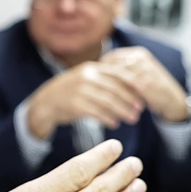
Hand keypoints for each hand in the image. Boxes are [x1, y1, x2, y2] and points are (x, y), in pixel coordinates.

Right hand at [25, 62, 144, 138]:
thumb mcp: (85, 78)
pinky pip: (96, 112)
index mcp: (92, 68)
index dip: (133, 82)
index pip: (117, 73)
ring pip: (107, 101)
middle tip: (141, 109)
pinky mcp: (74, 104)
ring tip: (132, 118)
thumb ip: (104, 79)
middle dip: (130, 99)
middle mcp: (86, 76)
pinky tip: (115, 123)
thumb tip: (130, 84)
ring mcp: (79, 90)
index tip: (145, 93)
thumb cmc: (71, 92)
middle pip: (114, 88)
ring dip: (122, 110)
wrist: (45, 102)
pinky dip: (108, 118)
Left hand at [101, 47, 190, 121]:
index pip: (113, 56)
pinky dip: (117, 92)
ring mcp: (145, 69)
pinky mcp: (147, 82)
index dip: (102, 66)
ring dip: (108, 84)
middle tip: (92, 85)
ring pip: (119, 75)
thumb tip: (98, 70)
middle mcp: (141, 58)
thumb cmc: (151, 87)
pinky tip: (109, 99)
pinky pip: (127, 87)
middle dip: (102, 75)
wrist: (172, 99)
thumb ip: (122, 70)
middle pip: (114, 64)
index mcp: (138, 53)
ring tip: (98, 93)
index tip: (92, 75)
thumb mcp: (137, 74)